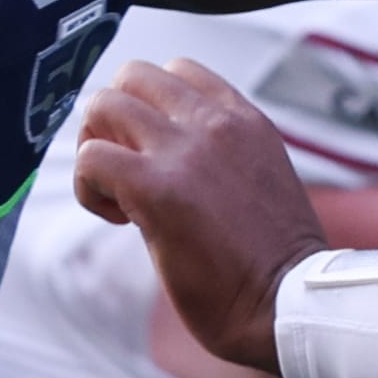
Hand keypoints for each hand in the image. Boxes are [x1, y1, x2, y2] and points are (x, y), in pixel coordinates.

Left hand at [71, 59, 327, 374]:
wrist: (289, 306)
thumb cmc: (276, 266)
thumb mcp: (261, 182)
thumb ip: (220, 157)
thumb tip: (167, 163)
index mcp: (245, 120)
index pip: (178, 71)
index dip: (152, 108)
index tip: (158, 156)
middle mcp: (216, 123)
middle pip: (132, 76)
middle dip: (114, 120)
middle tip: (125, 170)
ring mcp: (185, 150)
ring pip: (103, 105)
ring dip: (96, 149)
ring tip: (119, 195)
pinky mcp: (156, 188)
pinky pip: (90, 159)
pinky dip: (88, 188)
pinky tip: (119, 220)